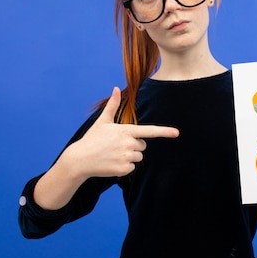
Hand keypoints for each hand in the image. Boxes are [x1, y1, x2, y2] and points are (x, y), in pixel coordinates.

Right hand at [64, 87, 179, 178]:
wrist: (80, 159)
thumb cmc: (92, 138)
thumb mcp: (103, 121)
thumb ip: (113, 105)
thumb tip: (116, 88)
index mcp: (126, 130)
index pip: (149, 131)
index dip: (164, 131)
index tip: (176, 133)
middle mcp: (128, 143)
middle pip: (143, 145)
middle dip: (133, 145)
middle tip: (116, 145)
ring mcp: (126, 157)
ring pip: (138, 157)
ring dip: (129, 156)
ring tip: (113, 154)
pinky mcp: (123, 169)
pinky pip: (132, 167)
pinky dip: (124, 167)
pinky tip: (112, 163)